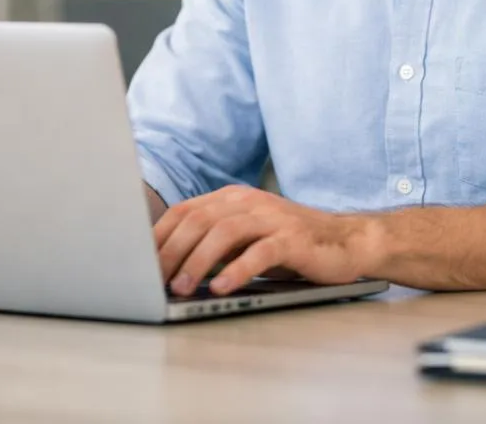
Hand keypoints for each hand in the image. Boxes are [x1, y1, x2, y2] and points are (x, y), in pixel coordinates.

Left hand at [154, 185, 378, 296]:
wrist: (347, 241)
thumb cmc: (289, 245)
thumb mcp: (246, 239)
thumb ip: (213, 244)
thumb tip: (170, 267)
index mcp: (231, 198)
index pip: (184, 211)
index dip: (159, 235)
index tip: (139, 261)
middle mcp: (247, 202)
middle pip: (198, 220)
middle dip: (172, 251)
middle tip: (154, 280)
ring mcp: (270, 218)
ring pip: (223, 232)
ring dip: (198, 261)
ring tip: (182, 287)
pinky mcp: (292, 238)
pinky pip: (259, 252)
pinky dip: (236, 270)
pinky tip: (221, 287)